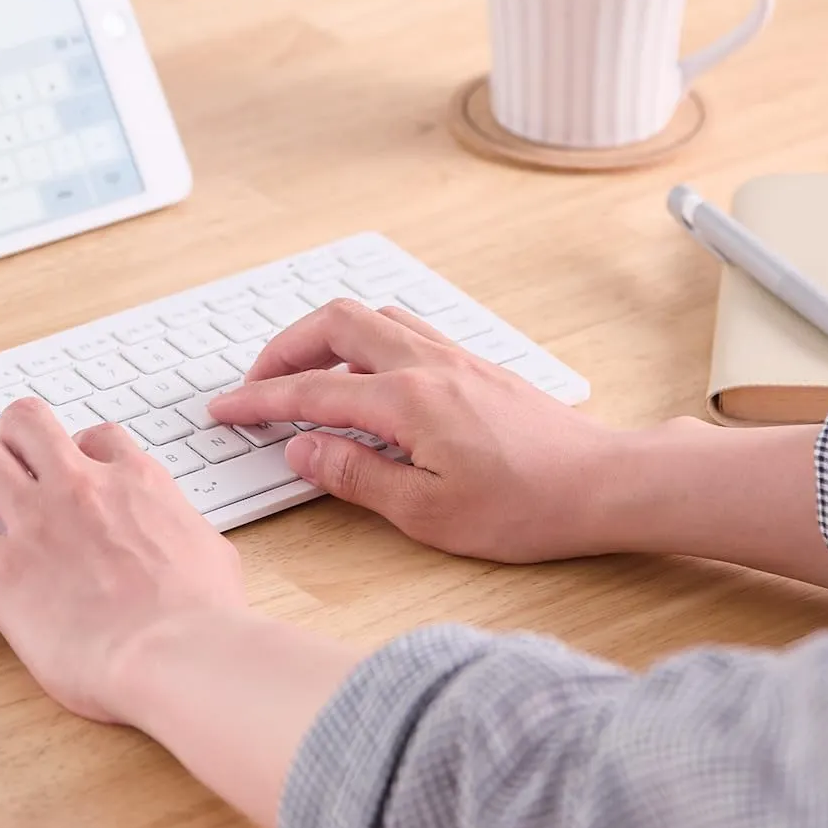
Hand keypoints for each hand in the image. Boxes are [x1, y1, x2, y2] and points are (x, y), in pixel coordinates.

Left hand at [0, 398, 247, 722]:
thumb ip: (184, 532)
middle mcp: (80, 487)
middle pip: (29, 423)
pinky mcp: (0, 569)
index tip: (70, 467)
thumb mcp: (211, 552)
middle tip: (8, 458)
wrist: (176, 652)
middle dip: (14, 436)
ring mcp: (36, 522)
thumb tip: (189, 542)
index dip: (78, 450)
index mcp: (135, 482)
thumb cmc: (201, 617)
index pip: (96, 437)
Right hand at [208, 299, 623, 563]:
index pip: (310, 391)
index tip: (224, 409)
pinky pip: (403, 327)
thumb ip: (355, 475)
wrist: (603, 483)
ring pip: (371, 316)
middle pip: (334, 322)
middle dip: (283, 347)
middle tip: (257, 382)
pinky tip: (366, 373)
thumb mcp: (428, 511)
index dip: (258, 400)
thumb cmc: (526, 505)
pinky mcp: (473, 362)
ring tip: (304, 373)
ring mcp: (453, 356)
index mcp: (406, 399)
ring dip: (324, 336)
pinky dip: (365, 338)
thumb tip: (302, 450)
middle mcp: (426, 363)